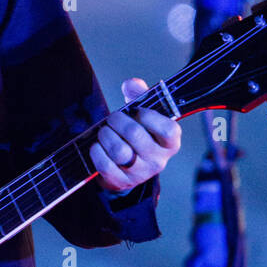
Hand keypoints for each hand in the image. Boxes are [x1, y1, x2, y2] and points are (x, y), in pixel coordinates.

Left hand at [91, 77, 181, 194]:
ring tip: (104, 132)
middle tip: (112, 118)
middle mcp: (159, 160)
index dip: (149, 116)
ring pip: (119, 151)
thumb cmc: (138, 134)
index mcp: (170, 143)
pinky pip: (105, 165)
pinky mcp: (121, 182)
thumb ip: (140, 95)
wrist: (127, 168)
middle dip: (118, 121)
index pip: (168, 129)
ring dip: (106, 135)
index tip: (137, 111)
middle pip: (135, 134)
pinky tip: (97, 146)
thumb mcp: (143, 114)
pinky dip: (97, 152)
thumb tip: (132, 84)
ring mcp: (140, 174)